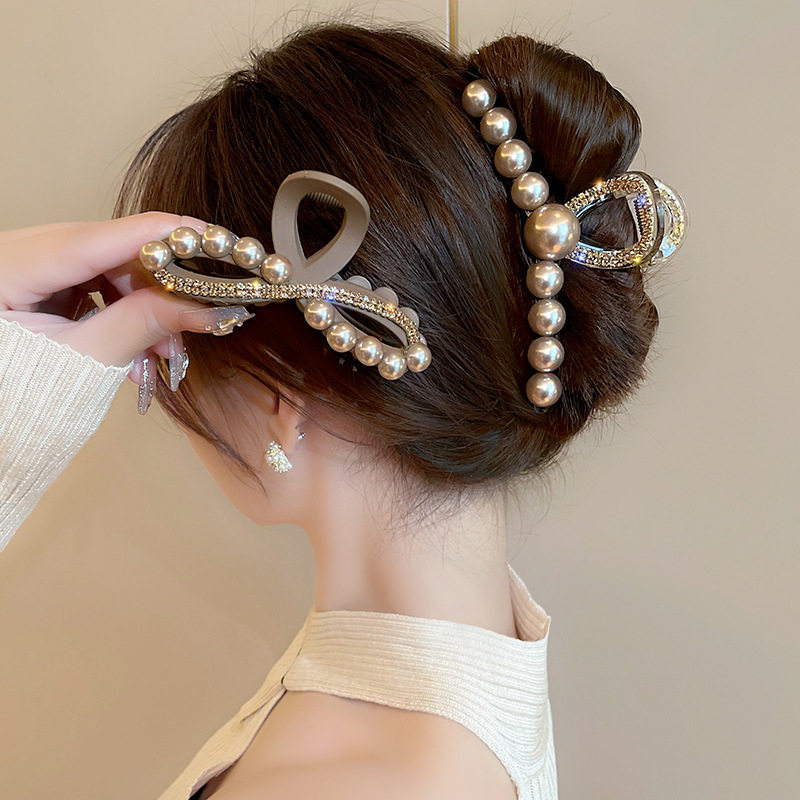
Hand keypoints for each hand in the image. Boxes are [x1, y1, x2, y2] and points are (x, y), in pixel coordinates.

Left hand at [0, 212, 254, 387]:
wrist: (1, 422)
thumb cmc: (26, 396)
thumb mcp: (86, 361)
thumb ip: (142, 326)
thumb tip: (204, 308)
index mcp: (5, 269)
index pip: (90, 239)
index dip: (151, 234)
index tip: (203, 234)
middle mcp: (9, 253)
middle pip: (100, 249)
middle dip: (152, 285)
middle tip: (193, 312)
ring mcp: (22, 263)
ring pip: (100, 265)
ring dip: (139, 303)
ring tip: (161, 351)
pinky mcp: (34, 277)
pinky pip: (89, 279)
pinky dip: (119, 308)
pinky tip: (137, 345)